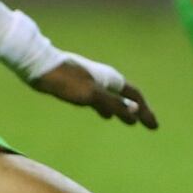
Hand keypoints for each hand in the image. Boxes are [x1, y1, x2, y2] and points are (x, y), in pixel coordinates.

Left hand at [31, 56, 156, 128]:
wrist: (38, 65)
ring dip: (123, 109)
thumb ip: (113, 103)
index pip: (134, 96)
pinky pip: (100, 98)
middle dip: (138, 110)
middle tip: (149, 125)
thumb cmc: (65, 80)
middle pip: (127, 96)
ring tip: (130, 122)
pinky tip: (103, 114)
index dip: (145, 111)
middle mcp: (103, 78)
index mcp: (110, 78)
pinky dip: (107, 107)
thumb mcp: (91, 95)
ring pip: (113, 97)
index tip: (153, 126)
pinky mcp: (77, 84)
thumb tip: (135, 112)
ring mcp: (91, 80)